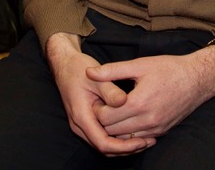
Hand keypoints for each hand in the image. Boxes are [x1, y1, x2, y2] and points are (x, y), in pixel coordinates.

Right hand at [45, 33, 155, 155]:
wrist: (65, 65)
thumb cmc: (79, 69)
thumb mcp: (96, 77)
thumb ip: (109, 90)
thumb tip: (123, 101)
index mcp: (81, 116)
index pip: (102, 143)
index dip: (123, 147)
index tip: (141, 142)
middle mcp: (80, 125)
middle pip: (104, 148)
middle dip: (126, 149)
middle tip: (148, 143)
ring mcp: (83, 125)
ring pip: (104, 145)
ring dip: (123, 146)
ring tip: (145, 141)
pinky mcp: (88, 122)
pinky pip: (103, 137)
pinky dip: (118, 139)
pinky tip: (134, 133)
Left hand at [87, 45, 214, 140]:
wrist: (197, 79)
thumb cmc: (168, 69)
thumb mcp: (139, 64)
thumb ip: (112, 70)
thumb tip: (89, 72)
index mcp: (139, 103)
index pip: (105, 117)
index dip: (97, 109)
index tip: (97, 99)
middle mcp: (147, 120)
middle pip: (112, 131)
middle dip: (103, 120)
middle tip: (102, 106)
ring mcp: (155, 129)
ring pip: (124, 139)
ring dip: (115, 129)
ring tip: (114, 112)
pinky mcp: (161, 132)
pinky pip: (138, 139)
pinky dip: (129, 133)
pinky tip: (127, 119)